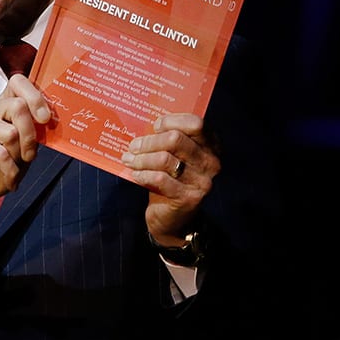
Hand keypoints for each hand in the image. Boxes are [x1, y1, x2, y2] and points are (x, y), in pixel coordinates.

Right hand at [0, 74, 51, 217]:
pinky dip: (10, 170)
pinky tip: (10, 179)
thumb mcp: (24, 147)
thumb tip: (48, 118)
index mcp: (1, 104)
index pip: (18, 81)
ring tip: (14, 168)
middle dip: (30, 136)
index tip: (44, 118)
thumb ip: (33, 129)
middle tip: (29, 155)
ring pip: (10, 132)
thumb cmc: (1, 168)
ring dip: (19, 156)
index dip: (35, 96)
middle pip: (18, 106)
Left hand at [120, 112, 220, 244]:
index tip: (154, 126)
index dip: (171, 121)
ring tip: (128, 159)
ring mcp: (202, 181)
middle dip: (149, 141)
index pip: (195, 123)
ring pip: (164, 159)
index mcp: (210, 146)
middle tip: (133, 146)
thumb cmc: (170, 179)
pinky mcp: (190, 198)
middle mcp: (211, 162)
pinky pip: (160, 179)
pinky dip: (143, 174)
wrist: (173, 218)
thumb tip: (141, 121)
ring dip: (141, 158)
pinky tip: (135, 174)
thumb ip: (165, 139)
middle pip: (176, 139)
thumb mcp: (172, 156)